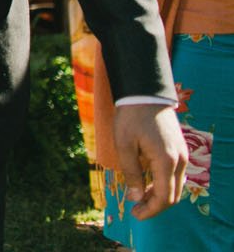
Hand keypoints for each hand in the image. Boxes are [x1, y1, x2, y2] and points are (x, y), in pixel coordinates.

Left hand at [112, 103, 187, 219]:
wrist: (145, 93)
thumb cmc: (131, 117)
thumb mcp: (124, 145)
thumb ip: (131, 172)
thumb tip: (134, 197)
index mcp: (166, 161)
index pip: (164, 197)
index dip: (151, 210)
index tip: (135, 215)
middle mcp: (180, 160)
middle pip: (173, 195)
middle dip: (155, 206)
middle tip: (135, 210)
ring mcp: (182, 154)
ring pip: (176, 186)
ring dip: (159, 195)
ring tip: (138, 199)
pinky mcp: (180, 149)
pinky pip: (175, 174)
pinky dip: (163, 184)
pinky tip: (146, 184)